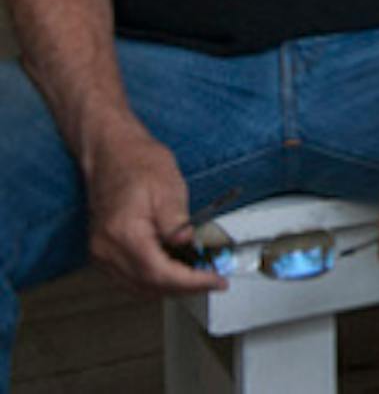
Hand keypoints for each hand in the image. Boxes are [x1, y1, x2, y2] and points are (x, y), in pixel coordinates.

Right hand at [82, 127, 226, 295]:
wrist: (112, 152)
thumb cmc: (138, 163)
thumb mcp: (168, 186)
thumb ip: (176, 220)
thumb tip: (186, 243)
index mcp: (123, 234)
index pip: (159, 273)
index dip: (190, 282)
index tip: (215, 280)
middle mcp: (107, 249)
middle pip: (148, 286)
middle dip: (183, 288)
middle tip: (211, 280)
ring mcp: (101, 252)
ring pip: (137, 287)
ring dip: (168, 288)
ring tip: (197, 278)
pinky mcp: (103, 250)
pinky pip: (129, 277)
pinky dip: (153, 280)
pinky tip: (173, 271)